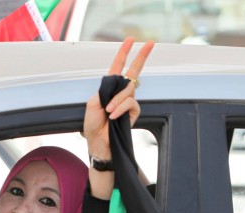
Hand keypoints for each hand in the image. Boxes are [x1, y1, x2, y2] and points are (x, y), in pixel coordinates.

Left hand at [83, 37, 154, 160]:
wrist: (98, 141)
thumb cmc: (93, 124)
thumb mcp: (93, 102)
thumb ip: (106, 90)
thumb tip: (119, 85)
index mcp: (109, 87)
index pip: (119, 66)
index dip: (124, 52)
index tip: (131, 39)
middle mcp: (121, 92)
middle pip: (134, 71)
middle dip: (141, 56)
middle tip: (150, 43)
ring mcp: (128, 101)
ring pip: (127, 91)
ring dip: (116, 101)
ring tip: (108, 111)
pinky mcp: (134, 112)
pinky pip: (130, 103)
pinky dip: (120, 108)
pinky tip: (113, 115)